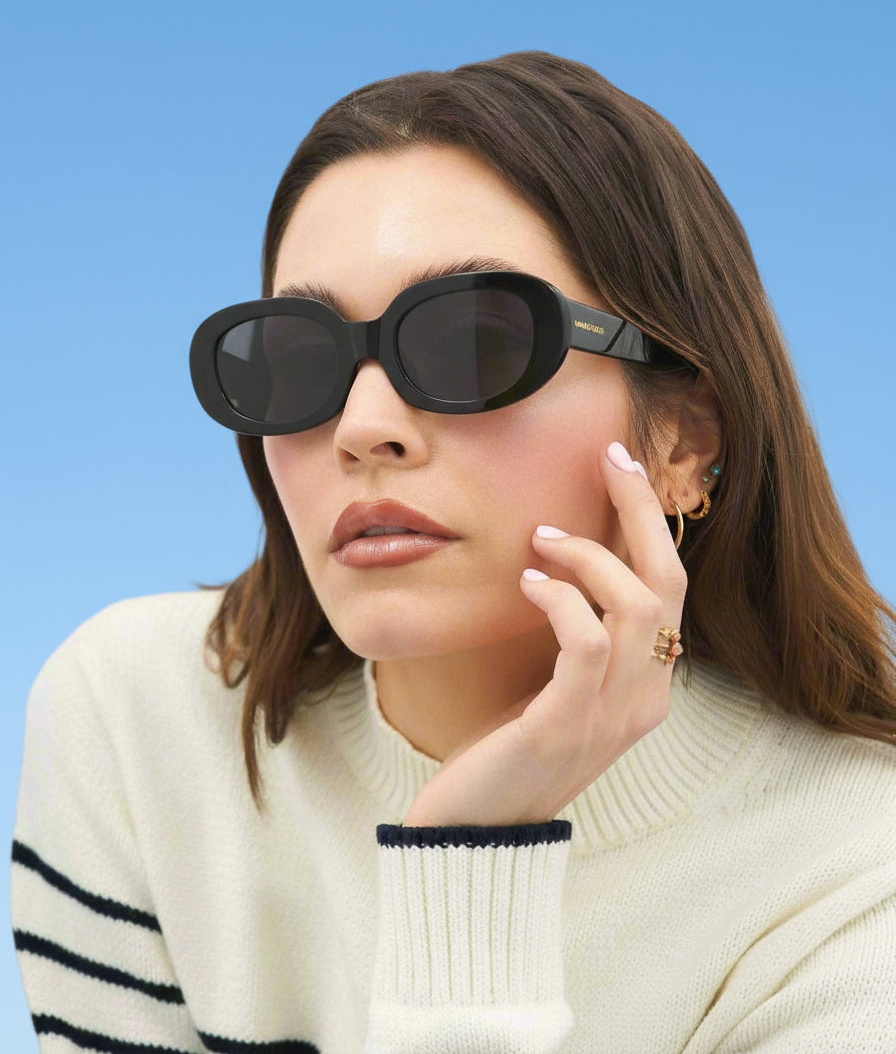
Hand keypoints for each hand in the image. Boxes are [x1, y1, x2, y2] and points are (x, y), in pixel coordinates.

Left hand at [402, 440, 687, 826]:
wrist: (475, 832)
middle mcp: (643, 699)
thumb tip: (564, 562)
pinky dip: (560, 599)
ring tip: (544, 538)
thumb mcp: (554, 686)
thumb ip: (576, 636)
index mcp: (646, 687)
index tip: (620, 465)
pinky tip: (528, 582)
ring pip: (635, 606)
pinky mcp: (566, 725)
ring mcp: (610, 715)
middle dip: (641, 512)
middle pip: (667, 584)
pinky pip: (585, 642)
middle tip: (609, 460)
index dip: (649, 522)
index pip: (667, 588)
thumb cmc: (507, 750)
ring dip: (591, 557)